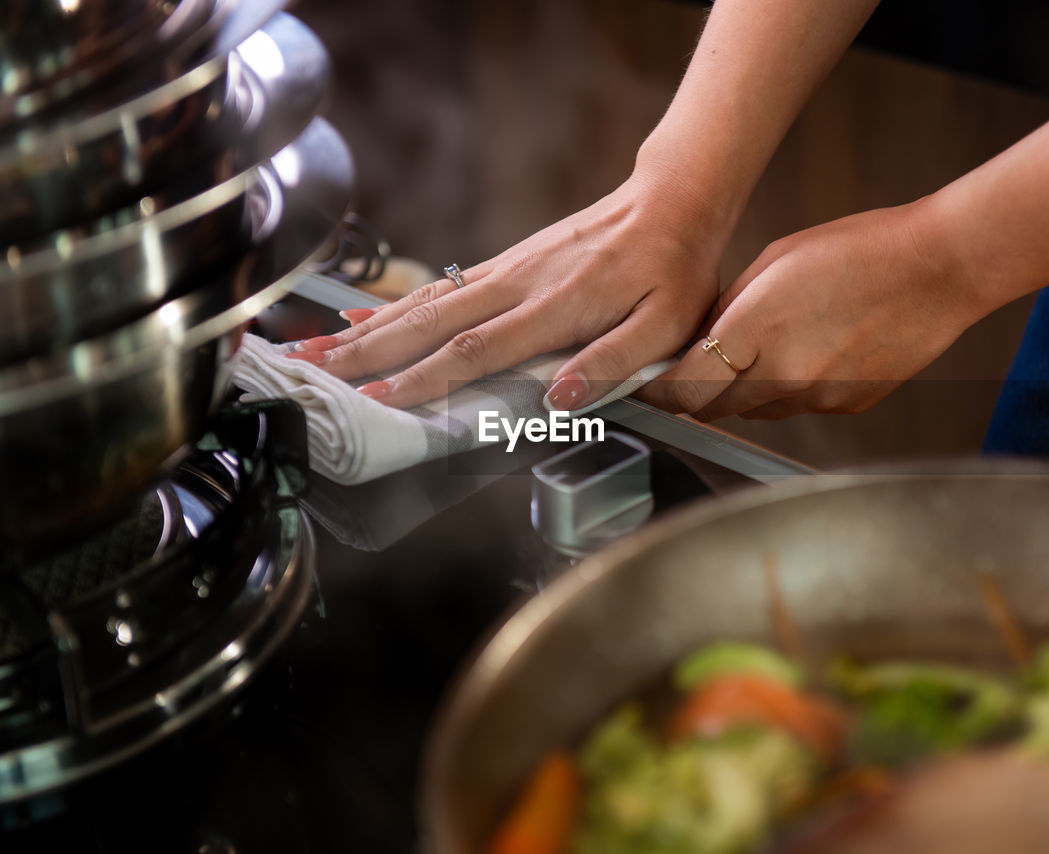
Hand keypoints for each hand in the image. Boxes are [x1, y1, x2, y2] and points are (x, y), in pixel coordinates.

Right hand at [287, 170, 725, 408]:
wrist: (669, 203)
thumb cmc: (673, 272)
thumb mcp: (665, 327)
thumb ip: (613, 363)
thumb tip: (557, 399)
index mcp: (555, 307)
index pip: (477, 349)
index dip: (424, 379)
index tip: (377, 400)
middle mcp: (518, 285)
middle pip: (429, 322)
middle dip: (368, 352)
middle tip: (314, 372)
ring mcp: (506, 270)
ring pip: (424, 302)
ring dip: (367, 328)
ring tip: (315, 347)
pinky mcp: (505, 264)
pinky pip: (439, 287)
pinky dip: (393, 304)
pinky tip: (360, 315)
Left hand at [639, 200, 986, 419]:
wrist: (938, 268)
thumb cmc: (857, 250)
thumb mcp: (773, 263)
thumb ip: (727, 311)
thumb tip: (695, 344)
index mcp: (756, 331)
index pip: (682, 388)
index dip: (657, 391)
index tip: (646, 385)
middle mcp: (784, 376)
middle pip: (713, 408)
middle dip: (696, 390)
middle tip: (694, 365)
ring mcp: (818, 398)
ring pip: (754, 411)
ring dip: (743, 390)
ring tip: (764, 346)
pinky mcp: (846, 406)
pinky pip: (797, 407)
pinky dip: (787, 389)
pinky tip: (810, 350)